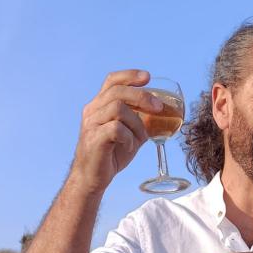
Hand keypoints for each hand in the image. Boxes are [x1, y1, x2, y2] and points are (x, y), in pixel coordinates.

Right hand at [70, 70, 163, 193]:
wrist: (92, 177)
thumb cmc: (110, 155)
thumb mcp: (128, 133)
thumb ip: (139, 121)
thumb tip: (161, 113)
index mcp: (99, 105)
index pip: (112, 81)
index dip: (130, 75)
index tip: (147, 77)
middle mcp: (93, 110)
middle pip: (118, 91)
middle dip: (142, 97)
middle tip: (158, 108)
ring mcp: (91, 123)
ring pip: (118, 108)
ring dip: (136, 123)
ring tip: (139, 138)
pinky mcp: (94, 139)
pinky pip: (116, 128)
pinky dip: (129, 137)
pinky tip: (130, 147)